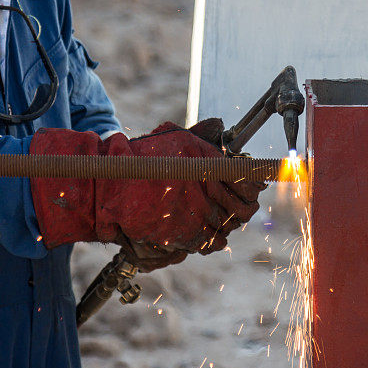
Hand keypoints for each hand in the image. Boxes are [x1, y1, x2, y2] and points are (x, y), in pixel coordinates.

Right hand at [30, 120, 264, 268]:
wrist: (111, 187)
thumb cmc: (143, 158)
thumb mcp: (176, 138)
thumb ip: (203, 135)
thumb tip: (220, 126)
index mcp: (208, 161)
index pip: (249, 179)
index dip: (256, 185)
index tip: (256, 185)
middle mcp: (207, 187)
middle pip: (244, 207)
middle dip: (246, 206)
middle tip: (243, 203)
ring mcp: (198, 213)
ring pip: (230, 225)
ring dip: (230, 222)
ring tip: (223, 216)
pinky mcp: (186, 234)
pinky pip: (213, 241)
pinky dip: (214, 238)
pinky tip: (210, 231)